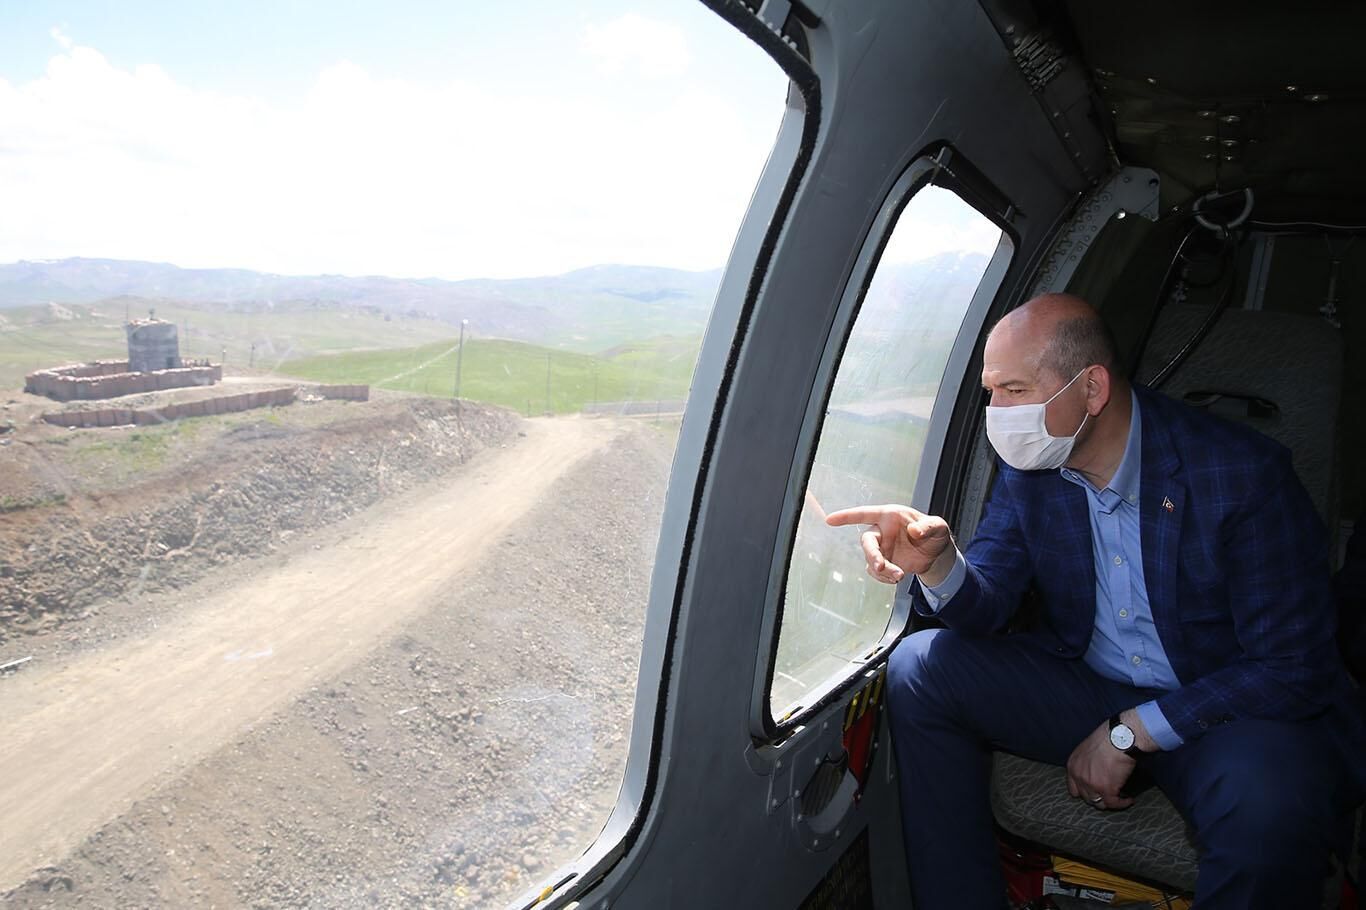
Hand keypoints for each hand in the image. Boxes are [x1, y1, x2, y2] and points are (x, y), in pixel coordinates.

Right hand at [825, 504, 953, 584]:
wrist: (936, 553)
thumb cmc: (934, 533)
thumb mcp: (938, 527)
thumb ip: (929, 526)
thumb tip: (914, 531)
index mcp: (890, 516)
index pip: (864, 514)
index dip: (847, 517)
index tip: (830, 520)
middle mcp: (882, 531)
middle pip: (867, 541)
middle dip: (872, 555)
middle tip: (880, 566)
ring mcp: (881, 548)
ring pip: (871, 560)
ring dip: (883, 570)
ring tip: (900, 575)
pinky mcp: (883, 562)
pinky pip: (875, 572)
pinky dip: (883, 578)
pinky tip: (896, 578)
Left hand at [1066, 720, 1135, 809]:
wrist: (1119, 737)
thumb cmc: (1108, 738)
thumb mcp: (1088, 749)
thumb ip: (1087, 763)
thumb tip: (1096, 772)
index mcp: (1073, 766)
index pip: (1074, 789)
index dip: (1085, 792)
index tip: (1096, 792)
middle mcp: (1079, 776)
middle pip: (1087, 797)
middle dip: (1098, 797)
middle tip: (1110, 795)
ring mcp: (1091, 784)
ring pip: (1099, 803)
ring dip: (1110, 802)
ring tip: (1119, 798)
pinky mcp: (1106, 789)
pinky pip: (1113, 803)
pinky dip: (1122, 803)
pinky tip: (1129, 799)